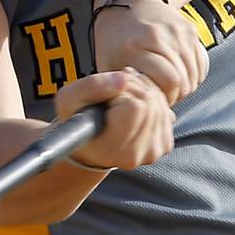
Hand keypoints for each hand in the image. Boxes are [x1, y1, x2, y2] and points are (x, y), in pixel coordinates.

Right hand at [54, 69, 174, 170]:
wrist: (88, 145)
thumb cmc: (76, 120)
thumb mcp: (69, 99)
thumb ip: (93, 86)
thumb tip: (123, 79)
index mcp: (113, 148)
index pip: (136, 107)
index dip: (123, 92)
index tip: (109, 97)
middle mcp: (137, 154)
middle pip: (151, 101)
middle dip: (134, 88)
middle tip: (115, 92)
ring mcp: (154, 151)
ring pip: (161, 102)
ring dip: (143, 91)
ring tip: (122, 97)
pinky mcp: (163, 144)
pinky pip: (166, 109)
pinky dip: (152, 100)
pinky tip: (133, 105)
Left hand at [92, 0, 208, 104]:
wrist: (130, 0)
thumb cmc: (114, 39)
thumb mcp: (107, 64)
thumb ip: (121, 91)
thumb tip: (145, 118)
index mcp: (134, 46)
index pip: (166, 81)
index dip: (163, 97)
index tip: (153, 100)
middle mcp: (158, 36)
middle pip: (182, 79)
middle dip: (175, 95)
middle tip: (163, 96)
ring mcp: (177, 31)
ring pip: (193, 73)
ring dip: (185, 86)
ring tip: (169, 87)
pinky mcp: (190, 29)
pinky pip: (200, 63)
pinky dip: (193, 75)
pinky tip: (178, 75)